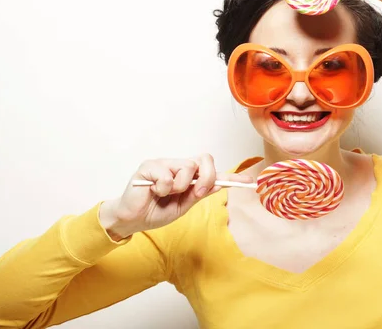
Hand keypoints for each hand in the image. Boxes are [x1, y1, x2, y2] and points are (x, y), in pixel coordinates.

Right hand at [99, 154, 252, 239]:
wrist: (132, 220)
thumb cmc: (156, 211)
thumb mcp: (184, 205)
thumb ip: (200, 194)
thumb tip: (220, 185)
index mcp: (188, 175)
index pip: (212, 171)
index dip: (231, 176)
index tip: (248, 180)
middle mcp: (178, 165)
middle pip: (204, 160)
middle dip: (206, 178)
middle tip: (196, 193)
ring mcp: (164, 163)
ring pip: (187, 167)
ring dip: (180, 187)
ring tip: (165, 194)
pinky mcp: (149, 166)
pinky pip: (167, 175)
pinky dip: (163, 188)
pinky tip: (154, 192)